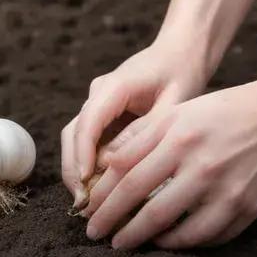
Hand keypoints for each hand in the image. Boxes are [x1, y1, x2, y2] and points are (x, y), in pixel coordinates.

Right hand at [62, 41, 208, 206]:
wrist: (182, 53)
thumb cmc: (181, 75)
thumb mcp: (172, 106)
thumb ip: (143, 133)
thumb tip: (112, 163)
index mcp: (114, 86)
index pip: (87, 122)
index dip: (82, 154)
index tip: (85, 183)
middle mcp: (98, 94)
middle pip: (74, 133)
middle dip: (74, 169)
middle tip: (83, 203)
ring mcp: (97, 103)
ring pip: (76, 139)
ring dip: (79, 169)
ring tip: (88, 201)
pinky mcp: (103, 113)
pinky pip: (89, 140)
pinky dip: (90, 163)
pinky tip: (100, 188)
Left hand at [82, 79, 256, 248]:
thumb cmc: (224, 111)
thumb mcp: (179, 112)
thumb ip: (141, 136)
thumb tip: (105, 164)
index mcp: (179, 139)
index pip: (128, 177)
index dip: (104, 199)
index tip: (89, 211)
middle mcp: (201, 167)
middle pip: (147, 209)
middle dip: (117, 227)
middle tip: (98, 237)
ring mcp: (226, 191)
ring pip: (177, 231)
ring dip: (148, 241)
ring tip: (129, 242)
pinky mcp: (247, 208)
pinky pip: (208, 236)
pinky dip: (184, 242)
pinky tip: (168, 241)